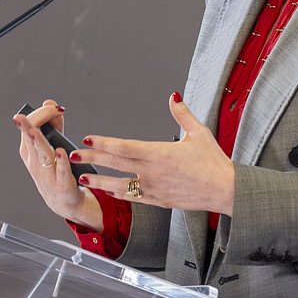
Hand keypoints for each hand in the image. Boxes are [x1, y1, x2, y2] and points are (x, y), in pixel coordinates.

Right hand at [12, 99, 100, 227]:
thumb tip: (51, 104)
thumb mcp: (54, 145)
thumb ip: (55, 125)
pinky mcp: (62, 185)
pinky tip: (61, 152)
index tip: (53, 106)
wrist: (63, 200)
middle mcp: (35, 162)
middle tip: (22, 117)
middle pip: (31, 141)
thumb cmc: (58, 169)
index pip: (28, 129)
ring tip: (33, 131)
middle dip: (28, 128)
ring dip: (38, 142)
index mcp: (29, 151)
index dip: (39, 115)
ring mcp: (47, 174)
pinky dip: (61, 162)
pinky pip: (61, 172)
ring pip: (42, 155)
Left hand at [72, 93, 236, 215]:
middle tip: (73, 155)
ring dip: (98, 181)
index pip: (124, 147)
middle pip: (115, 164)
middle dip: (92, 159)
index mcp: (160, 154)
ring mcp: (153, 189)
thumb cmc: (214, 162)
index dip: (104, 143)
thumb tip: (173, 96)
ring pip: (118, 185)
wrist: (224, 190)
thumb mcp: (199, 133)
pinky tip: (108, 191)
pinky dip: (118, 193)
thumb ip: (182, 114)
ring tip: (83, 177)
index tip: (88, 139)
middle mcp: (152, 172)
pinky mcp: (158, 201)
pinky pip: (132, 197)